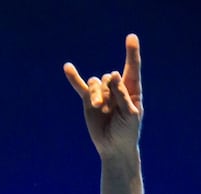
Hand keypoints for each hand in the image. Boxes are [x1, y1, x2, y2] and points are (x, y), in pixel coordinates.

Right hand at [64, 33, 142, 160]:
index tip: (132, 37)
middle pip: (109, 78)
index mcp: (131, 91)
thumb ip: (122, 95)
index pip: (132, 69)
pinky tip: (68, 68)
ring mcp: (102, 94)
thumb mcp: (130, 115)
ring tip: (97, 107)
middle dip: (108, 90)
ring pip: (95, 83)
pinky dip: (74, 78)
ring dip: (95, 93)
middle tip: (108, 108)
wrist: (114, 148)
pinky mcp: (89, 101)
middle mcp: (116, 89)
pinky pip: (80, 86)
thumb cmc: (127, 133)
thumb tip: (114, 73)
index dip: (132, 54)